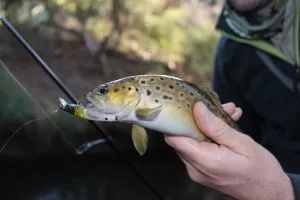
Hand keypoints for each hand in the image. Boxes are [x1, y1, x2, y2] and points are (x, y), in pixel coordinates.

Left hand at [165, 102, 294, 199]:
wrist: (268, 194)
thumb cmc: (260, 170)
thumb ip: (216, 126)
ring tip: (227, 113)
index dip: (176, 120)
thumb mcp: (241, 143)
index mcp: (204, 161)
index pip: (174, 138)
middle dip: (197, 119)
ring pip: (192, 141)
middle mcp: (195, 168)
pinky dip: (209, 136)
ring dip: (206, 125)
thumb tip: (197, 108)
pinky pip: (199, 149)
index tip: (188, 105)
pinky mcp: (202, 171)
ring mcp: (197, 171)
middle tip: (217, 106)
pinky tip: (225, 125)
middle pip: (182, 138)